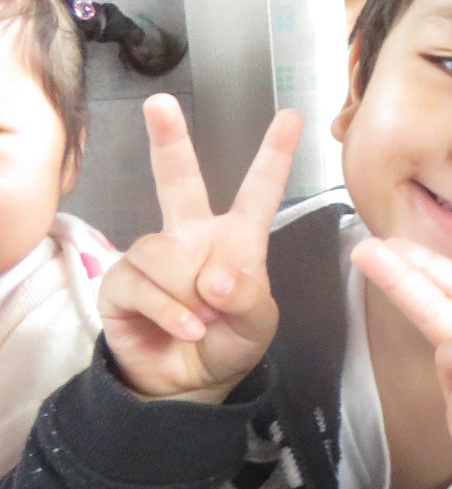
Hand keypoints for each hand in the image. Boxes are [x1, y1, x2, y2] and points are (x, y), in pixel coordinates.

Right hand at [99, 96, 302, 403]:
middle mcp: (192, 237)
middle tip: (160, 103)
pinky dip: (170, 312)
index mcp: (237, 239)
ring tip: (203, 319)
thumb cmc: (229, 343)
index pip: (259, 192)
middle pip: (178, 180)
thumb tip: (216, 278)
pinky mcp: (120, 283)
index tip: (292, 117)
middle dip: (168, 140)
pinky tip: (185, 327)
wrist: (189, 385)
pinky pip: (144, 285)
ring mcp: (153, 257)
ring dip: (189, 294)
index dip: (275, 155)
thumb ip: (249, 298)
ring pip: (165, 253)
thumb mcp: (258, 325)